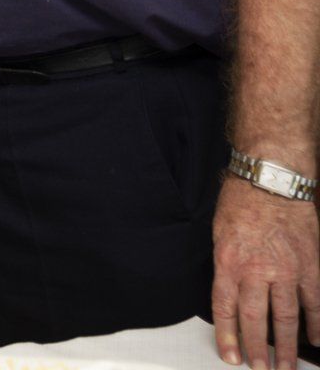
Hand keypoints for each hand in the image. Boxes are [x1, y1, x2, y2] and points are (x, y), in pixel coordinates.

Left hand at [212, 177, 319, 368]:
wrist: (271, 178)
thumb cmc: (242, 200)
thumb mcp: (219, 233)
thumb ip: (226, 266)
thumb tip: (231, 294)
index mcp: (228, 262)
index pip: (224, 309)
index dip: (228, 337)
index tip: (231, 357)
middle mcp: (256, 271)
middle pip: (254, 319)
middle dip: (257, 348)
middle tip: (260, 369)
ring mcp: (286, 270)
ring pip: (286, 317)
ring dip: (285, 345)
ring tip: (286, 366)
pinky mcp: (310, 265)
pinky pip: (315, 301)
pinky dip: (317, 323)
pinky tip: (317, 339)